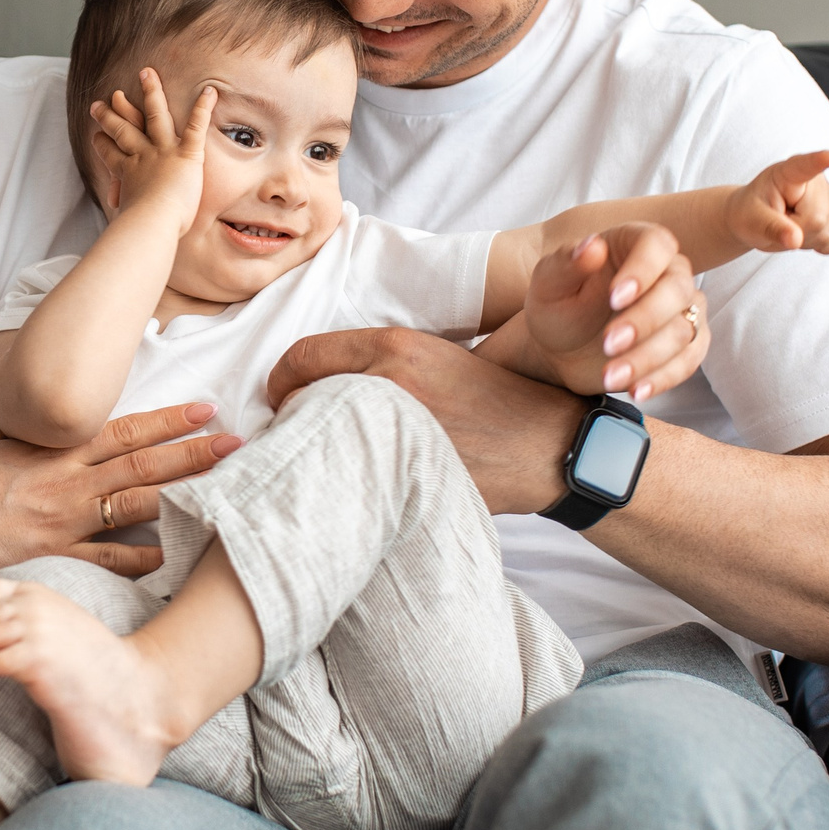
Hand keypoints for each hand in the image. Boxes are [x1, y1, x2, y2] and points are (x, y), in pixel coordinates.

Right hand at [0, 402, 241, 585]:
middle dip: (193, 454)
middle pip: (143, 465)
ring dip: (183, 498)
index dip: (168, 420)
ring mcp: (64, 523)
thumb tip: (26, 379)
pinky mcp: (55, 558)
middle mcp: (67, 483)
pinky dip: (145, 558)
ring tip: (225, 493)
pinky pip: (110, 559)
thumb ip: (18, 411)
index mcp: (54, 449)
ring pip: (137, 507)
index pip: (123, 429)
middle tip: (237, 445)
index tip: (205, 411)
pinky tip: (177, 555)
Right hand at [89, 68, 216, 223]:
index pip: (112, 155)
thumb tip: (121, 235)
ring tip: (146, 72)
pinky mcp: (187, 154)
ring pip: (155, 115)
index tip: (96, 136)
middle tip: (99, 103)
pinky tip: (210, 91)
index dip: (103, 145)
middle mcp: (142, 157)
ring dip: (151, 92)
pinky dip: (204, 108)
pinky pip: (196, 126)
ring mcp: (164, 152)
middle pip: (124, 130)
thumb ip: (126, 221)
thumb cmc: (141, 228)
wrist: (151, 222)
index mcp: (128, 174)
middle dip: (111, 115)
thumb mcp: (128, 223)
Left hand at [266, 328, 585, 516]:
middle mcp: (387, 382)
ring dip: (315, 448)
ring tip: (331, 457)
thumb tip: (319, 379)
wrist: (546, 446)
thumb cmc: (494, 400)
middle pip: (299, 399)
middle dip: (295, 417)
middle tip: (304, 432)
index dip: (281, 378)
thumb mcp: (436, 356)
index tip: (281, 395)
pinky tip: (355, 483)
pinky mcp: (401, 473)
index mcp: (395, 346)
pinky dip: (341, 479)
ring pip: (316, 439)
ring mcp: (392, 430)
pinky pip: (345, 476)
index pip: (301, 356)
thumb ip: (380, 361)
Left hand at [520, 222, 707, 400]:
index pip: (657, 245)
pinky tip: (637, 390)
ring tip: (610, 376)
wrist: (561, 348)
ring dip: (648, 357)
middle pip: (677, 289)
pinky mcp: (686, 344)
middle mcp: (667, 271)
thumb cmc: (557, 305)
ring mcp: (682, 308)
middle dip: (644, 321)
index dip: (642, 270)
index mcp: (635, 243)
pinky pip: (689, 360)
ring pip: (684, 329)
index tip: (615, 298)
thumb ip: (568, 263)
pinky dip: (664, 378)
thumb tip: (592, 246)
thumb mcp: (550, 283)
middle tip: (607, 344)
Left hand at [726, 151, 828, 254]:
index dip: (820, 161)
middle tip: (781, 225)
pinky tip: (808, 235)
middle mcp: (815, 179)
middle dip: (800, 231)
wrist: (756, 219)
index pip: (805, 166)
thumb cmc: (751, 214)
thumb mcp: (752, 222)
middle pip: (819, 218)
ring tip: (791, 227)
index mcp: (787, 173)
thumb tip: (795, 240)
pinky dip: (825, 245)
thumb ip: (772, 228)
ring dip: (809, 239)